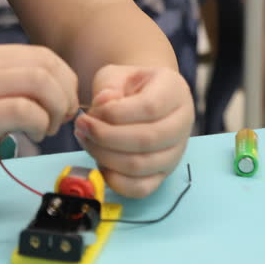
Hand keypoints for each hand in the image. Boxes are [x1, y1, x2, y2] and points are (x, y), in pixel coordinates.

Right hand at [0, 43, 78, 188]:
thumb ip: (2, 88)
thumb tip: (46, 99)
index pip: (42, 54)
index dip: (64, 80)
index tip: (62, 107)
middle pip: (47, 64)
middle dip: (66, 94)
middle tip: (60, 120)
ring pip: (41, 82)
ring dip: (55, 108)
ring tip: (45, 130)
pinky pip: (24, 109)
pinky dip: (39, 123)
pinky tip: (31, 137)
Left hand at [73, 64, 192, 198]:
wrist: (143, 98)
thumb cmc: (128, 85)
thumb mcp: (117, 74)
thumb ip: (109, 85)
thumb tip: (105, 103)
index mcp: (175, 91)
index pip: (150, 107)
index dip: (115, 113)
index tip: (90, 111)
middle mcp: (183, 123)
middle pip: (146, 140)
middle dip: (105, 136)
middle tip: (81, 126)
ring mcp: (176, 152)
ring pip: (141, 166)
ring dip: (104, 156)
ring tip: (85, 139)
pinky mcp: (163, 174)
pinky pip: (141, 188)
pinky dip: (114, 180)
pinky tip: (99, 161)